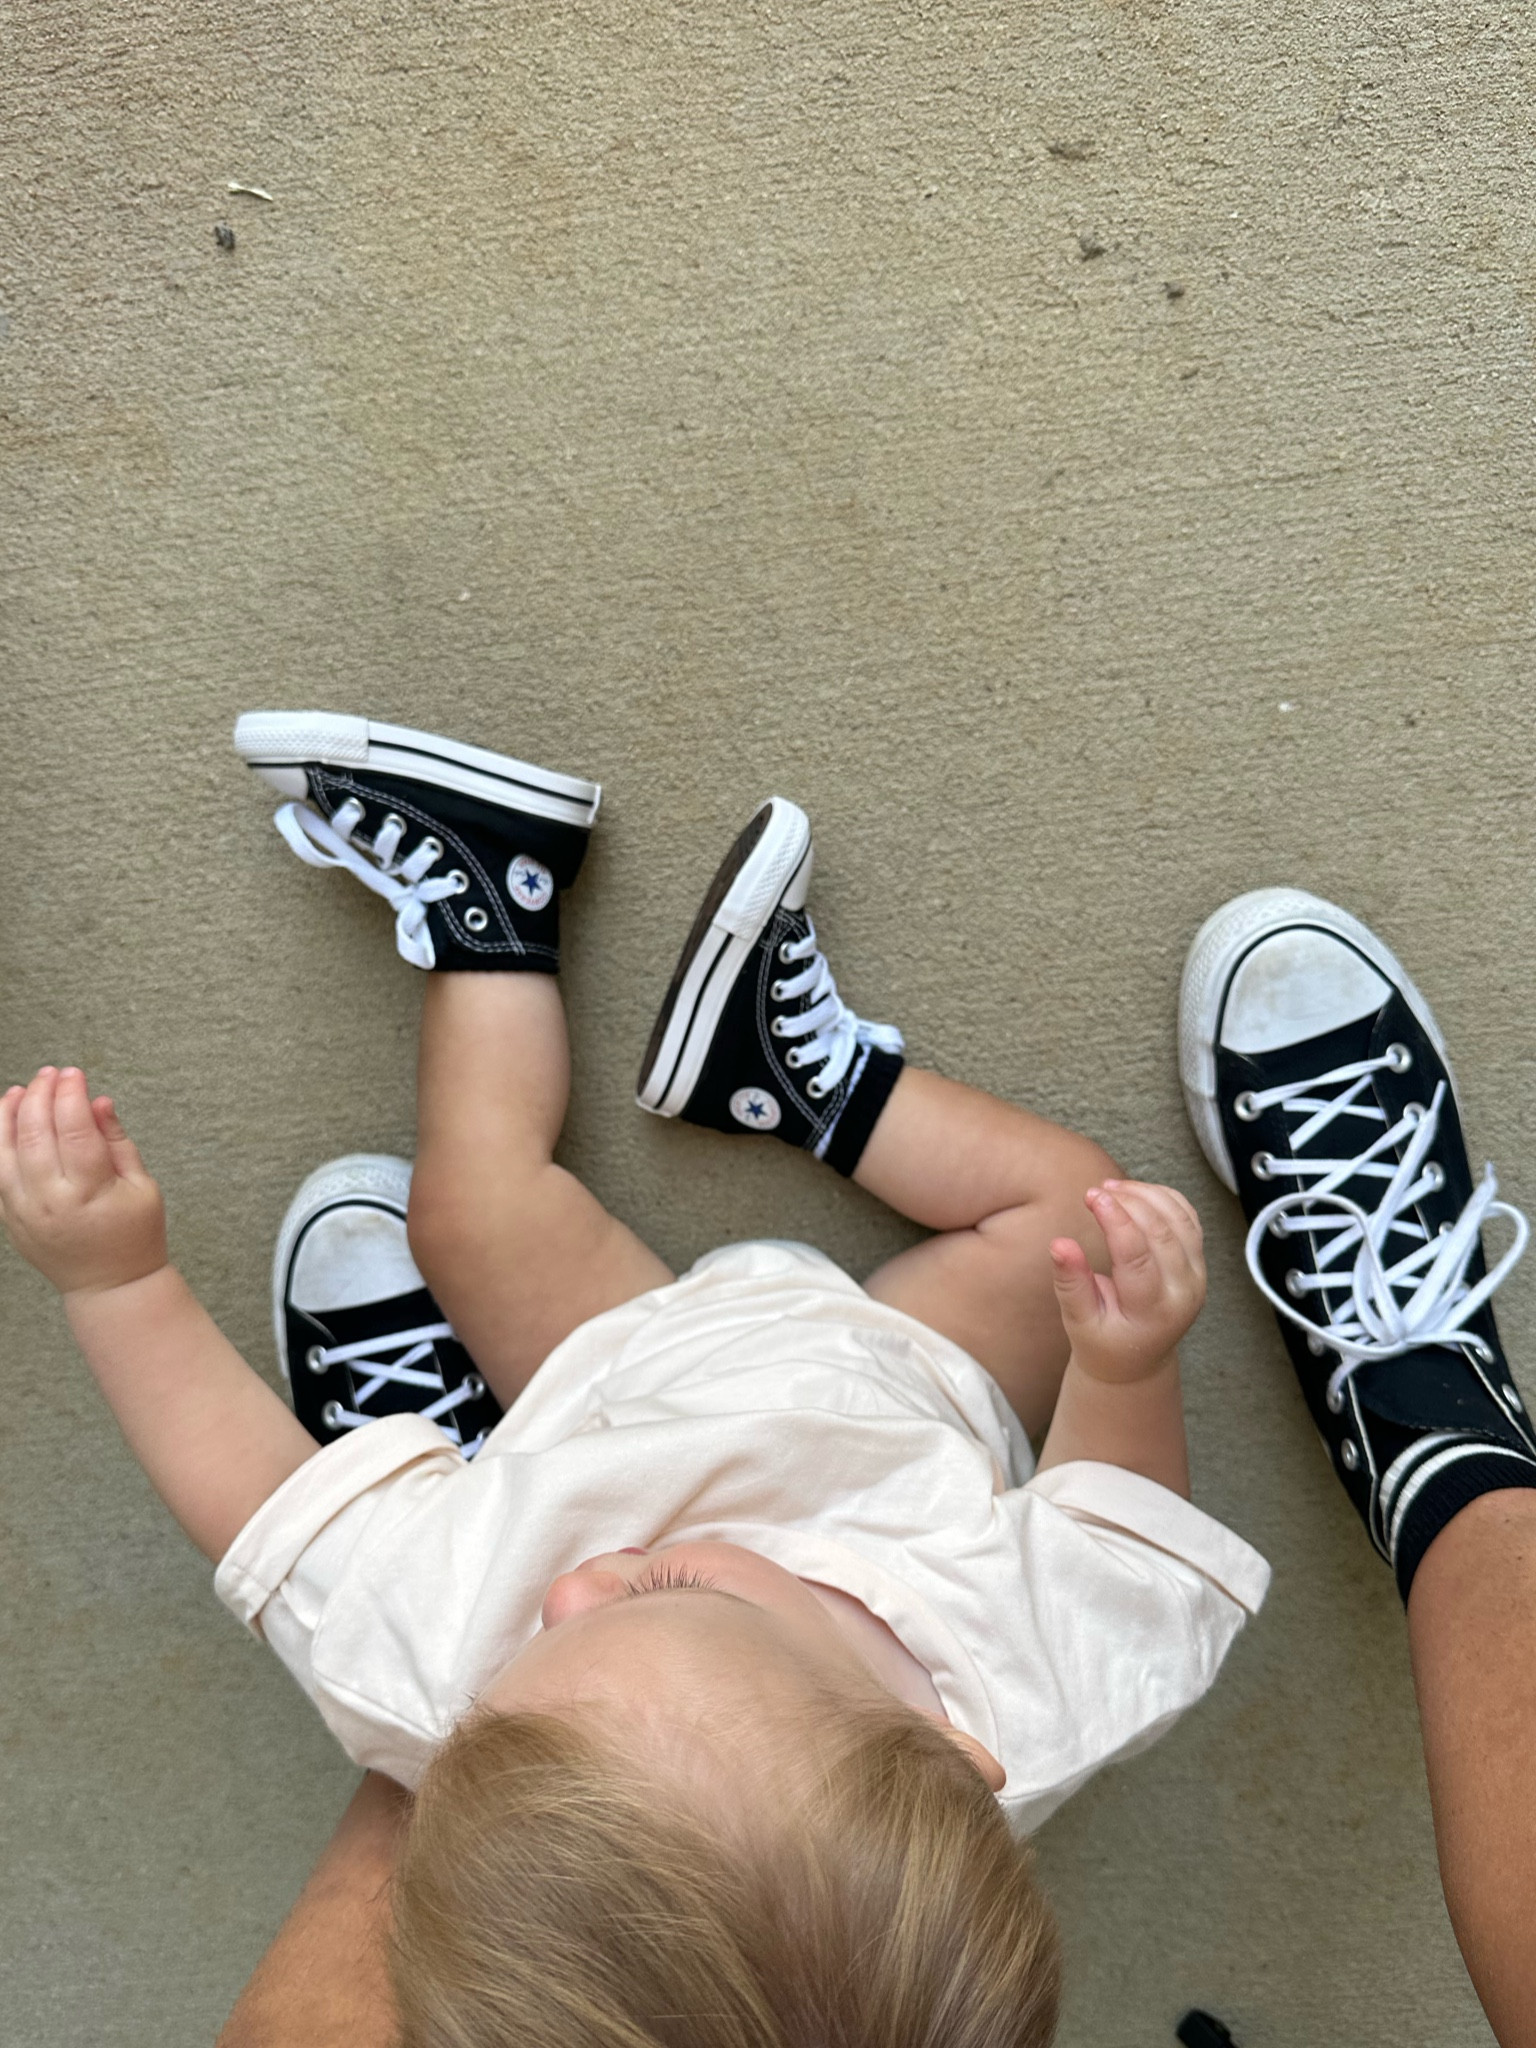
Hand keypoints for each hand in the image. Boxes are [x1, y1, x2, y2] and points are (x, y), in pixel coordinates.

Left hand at [0, 1067, 167, 1295]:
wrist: (110, 1287)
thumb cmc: (134, 1235)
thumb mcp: (143, 1186)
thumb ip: (118, 1142)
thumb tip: (98, 1102)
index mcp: (92, 1192)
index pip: (75, 1130)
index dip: (71, 1095)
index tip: (75, 1074)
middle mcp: (52, 1201)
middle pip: (36, 1134)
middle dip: (40, 1096)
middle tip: (50, 1074)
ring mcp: (25, 1211)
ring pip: (6, 1152)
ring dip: (10, 1115)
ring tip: (20, 1090)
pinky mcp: (11, 1219)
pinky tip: (7, 1121)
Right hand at [1050, 1179, 1205, 1384]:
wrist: (1137, 1360)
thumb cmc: (1103, 1341)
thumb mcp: (1079, 1321)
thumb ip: (1071, 1283)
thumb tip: (1059, 1244)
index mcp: (1153, 1312)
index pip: (1138, 1256)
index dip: (1115, 1220)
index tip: (1091, 1196)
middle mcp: (1184, 1293)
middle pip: (1162, 1232)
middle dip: (1129, 1202)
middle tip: (1095, 1191)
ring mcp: (1197, 1276)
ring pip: (1180, 1219)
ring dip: (1147, 1195)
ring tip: (1111, 1187)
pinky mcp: (1198, 1262)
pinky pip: (1188, 1218)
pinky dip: (1164, 1198)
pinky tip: (1134, 1193)